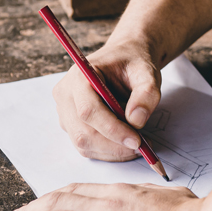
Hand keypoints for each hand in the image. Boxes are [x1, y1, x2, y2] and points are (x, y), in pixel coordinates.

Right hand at [52, 40, 160, 160]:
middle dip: (114, 145)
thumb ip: (146, 93)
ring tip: (138, 144)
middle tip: (142, 147)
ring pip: (84, 143)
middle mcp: (66, 94)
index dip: (112, 129)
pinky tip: (126, 145)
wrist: (125, 59)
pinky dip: (108, 151)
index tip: (136, 140)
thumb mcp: (147, 72)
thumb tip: (136, 121)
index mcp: (79, 75)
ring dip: (112, 151)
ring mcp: (65, 111)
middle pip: (83, 132)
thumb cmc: (132, 63)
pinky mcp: (70, 124)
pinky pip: (86, 146)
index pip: (88, 110)